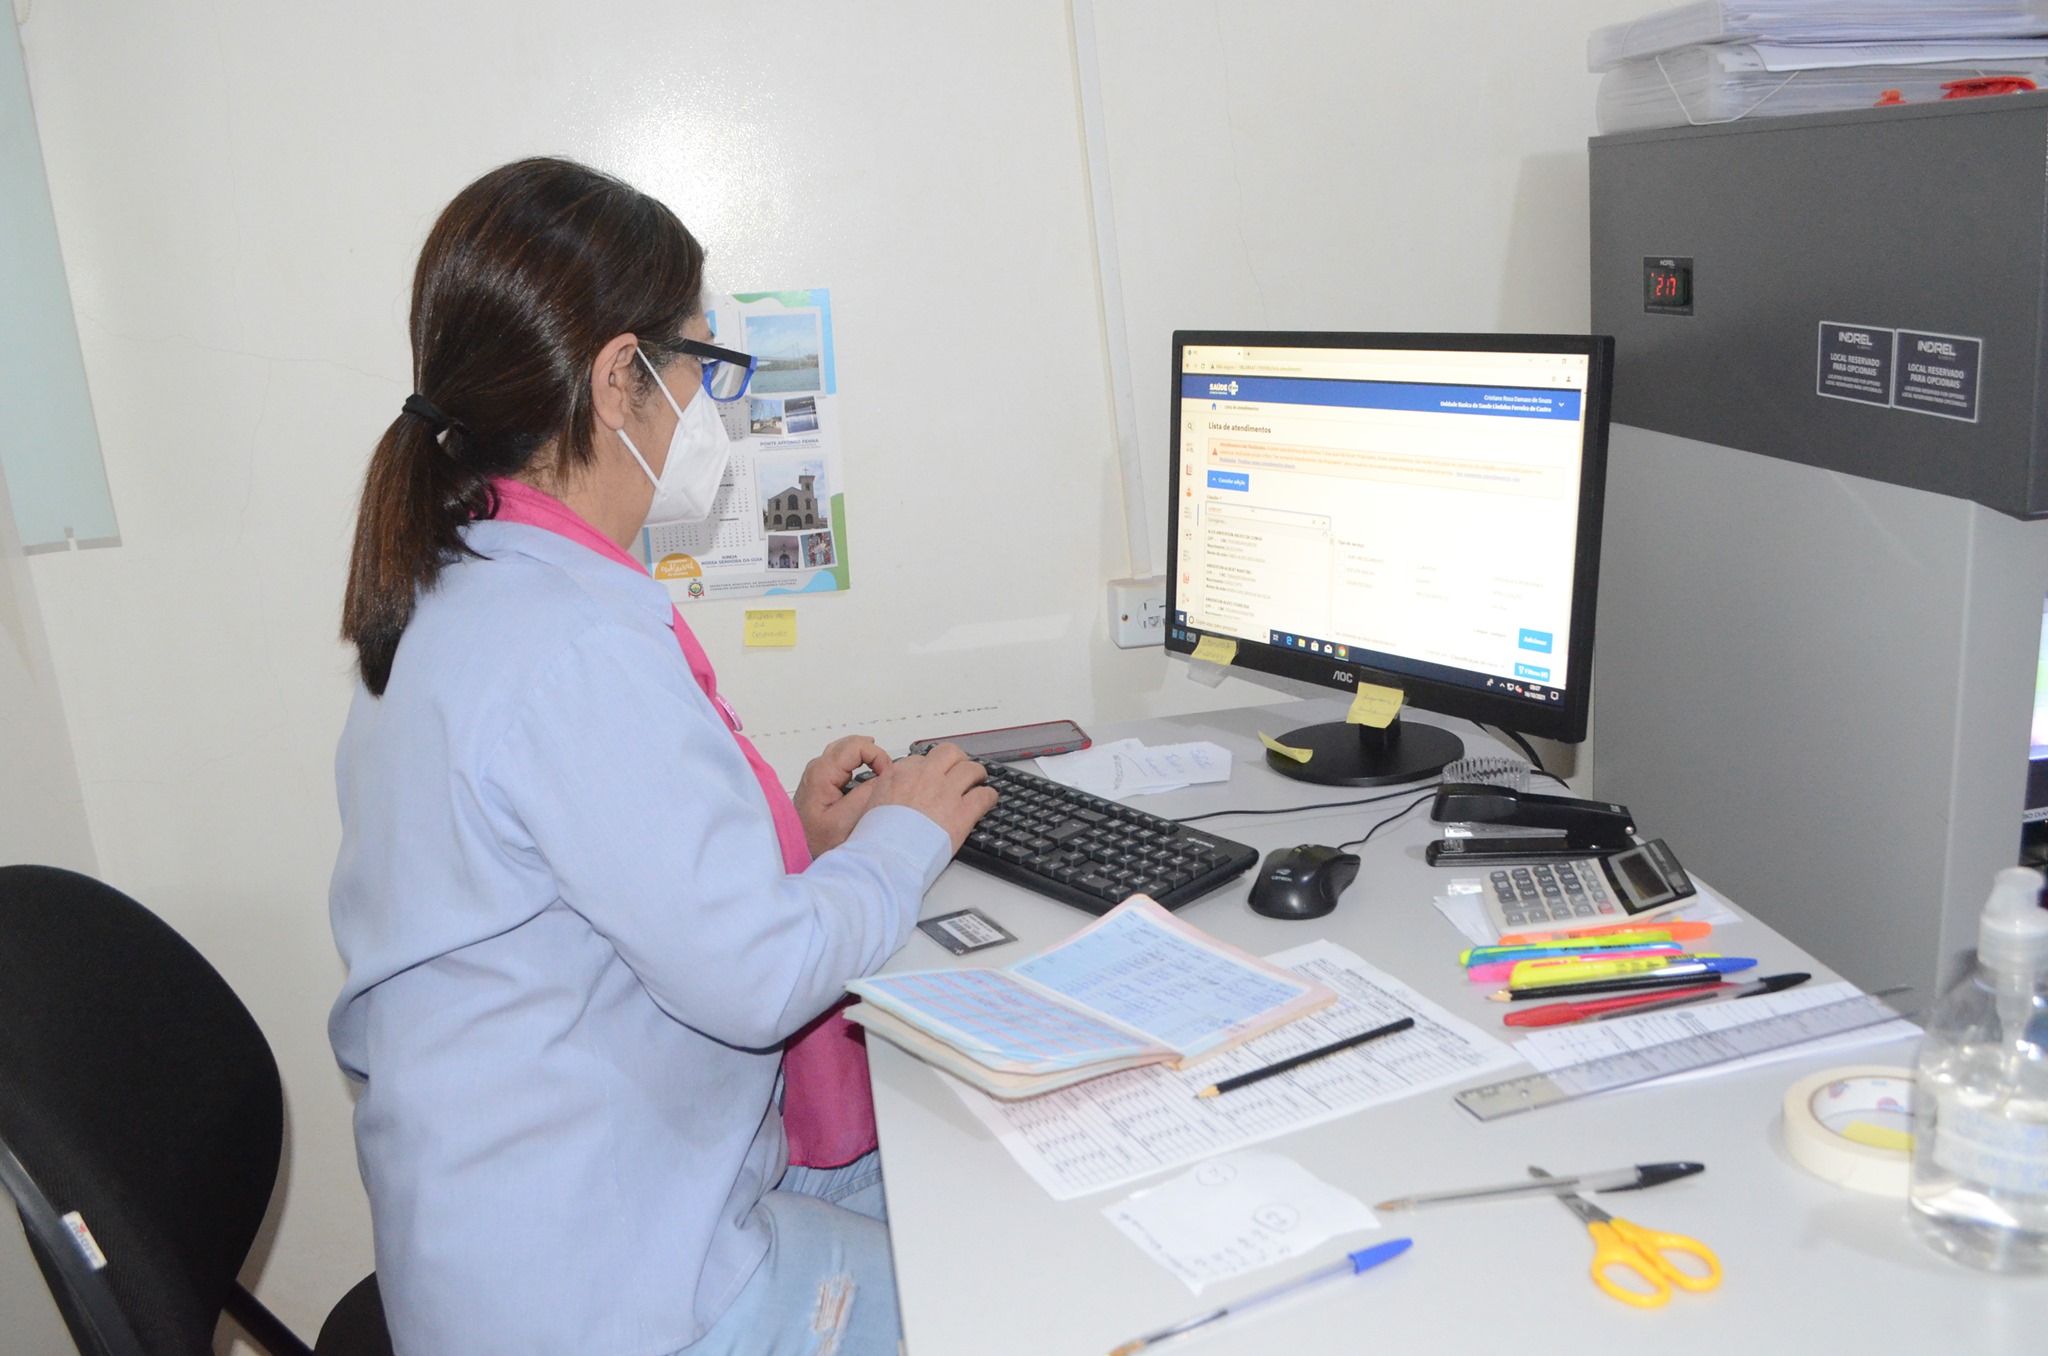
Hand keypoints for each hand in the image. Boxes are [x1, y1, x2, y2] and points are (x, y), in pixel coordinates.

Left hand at [793, 735, 891, 857]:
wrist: (801, 851)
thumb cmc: (817, 841)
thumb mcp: (846, 822)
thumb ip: (866, 795)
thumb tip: (885, 775)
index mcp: (821, 774)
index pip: (856, 746)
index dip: (877, 755)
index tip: (888, 774)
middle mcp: (817, 769)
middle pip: (851, 743)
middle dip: (874, 754)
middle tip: (888, 774)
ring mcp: (818, 773)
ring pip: (847, 750)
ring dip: (867, 757)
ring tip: (882, 771)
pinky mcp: (822, 780)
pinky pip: (843, 761)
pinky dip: (860, 762)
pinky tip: (869, 773)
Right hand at [864, 742, 997, 853]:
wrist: (886, 859)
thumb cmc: (875, 841)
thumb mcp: (869, 808)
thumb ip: (883, 796)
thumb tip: (888, 799)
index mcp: (898, 775)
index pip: (919, 759)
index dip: (929, 767)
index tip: (933, 774)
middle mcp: (924, 777)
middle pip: (947, 753)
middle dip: (955, 760)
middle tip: (959, 769)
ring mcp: (945, 792)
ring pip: (970, 769)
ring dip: (976, 773)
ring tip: (978, 780)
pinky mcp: (962, 812)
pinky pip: (984, 795)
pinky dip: (988, 796)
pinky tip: (988, 800)